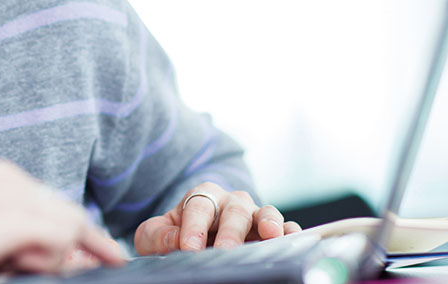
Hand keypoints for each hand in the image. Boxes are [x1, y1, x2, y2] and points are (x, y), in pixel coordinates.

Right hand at [0, 160, 125, 282]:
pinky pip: (63, 243)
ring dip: (52, 260)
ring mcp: (11, 194)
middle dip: (77, 249)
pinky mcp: (13, 217)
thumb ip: (24, 246)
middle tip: (83, 263)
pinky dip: (47, 263)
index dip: (81, 240)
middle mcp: (9, 176)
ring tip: (3, 262)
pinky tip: (8, 264)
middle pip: (71, 216)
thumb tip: (80, 258)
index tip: (106, 259)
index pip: (57, 208)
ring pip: (73, 229)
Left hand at [133, 182, 301, 254]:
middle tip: (225, 251)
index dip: (193, 228)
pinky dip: (290, 232)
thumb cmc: (174, 235)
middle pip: (234, 211)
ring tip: (270, 235)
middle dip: (230, 232)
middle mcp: (231, 202)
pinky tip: (291, 240)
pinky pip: (285, 227)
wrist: (191, 240)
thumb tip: (174, 241)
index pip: (198, 207)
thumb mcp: (156, 234)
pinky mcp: (271, 231)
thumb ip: (158, 235)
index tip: (188, 249)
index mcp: (201, 196)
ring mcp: (254, 215)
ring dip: (269, 223)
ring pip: (266, 212)